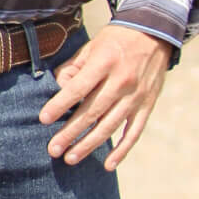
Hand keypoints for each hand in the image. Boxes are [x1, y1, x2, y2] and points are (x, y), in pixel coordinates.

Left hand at [39, 24, 169, 171]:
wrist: (155, 32)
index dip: (60, 105)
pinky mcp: (147, 105)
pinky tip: (108, 165)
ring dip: (89, 145)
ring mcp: (136, 96)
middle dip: (70, 133)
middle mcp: (122, 81)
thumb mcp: (91, 46)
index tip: (43, 119)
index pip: (78, 88)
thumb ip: (72, 68)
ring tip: (70, 158)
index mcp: (105, 62)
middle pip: (92, 112)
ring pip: (110, 126)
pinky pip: (134, 132)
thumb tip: (58, 91)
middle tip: (53, 149)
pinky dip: (122, 150)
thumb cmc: (116, 40)